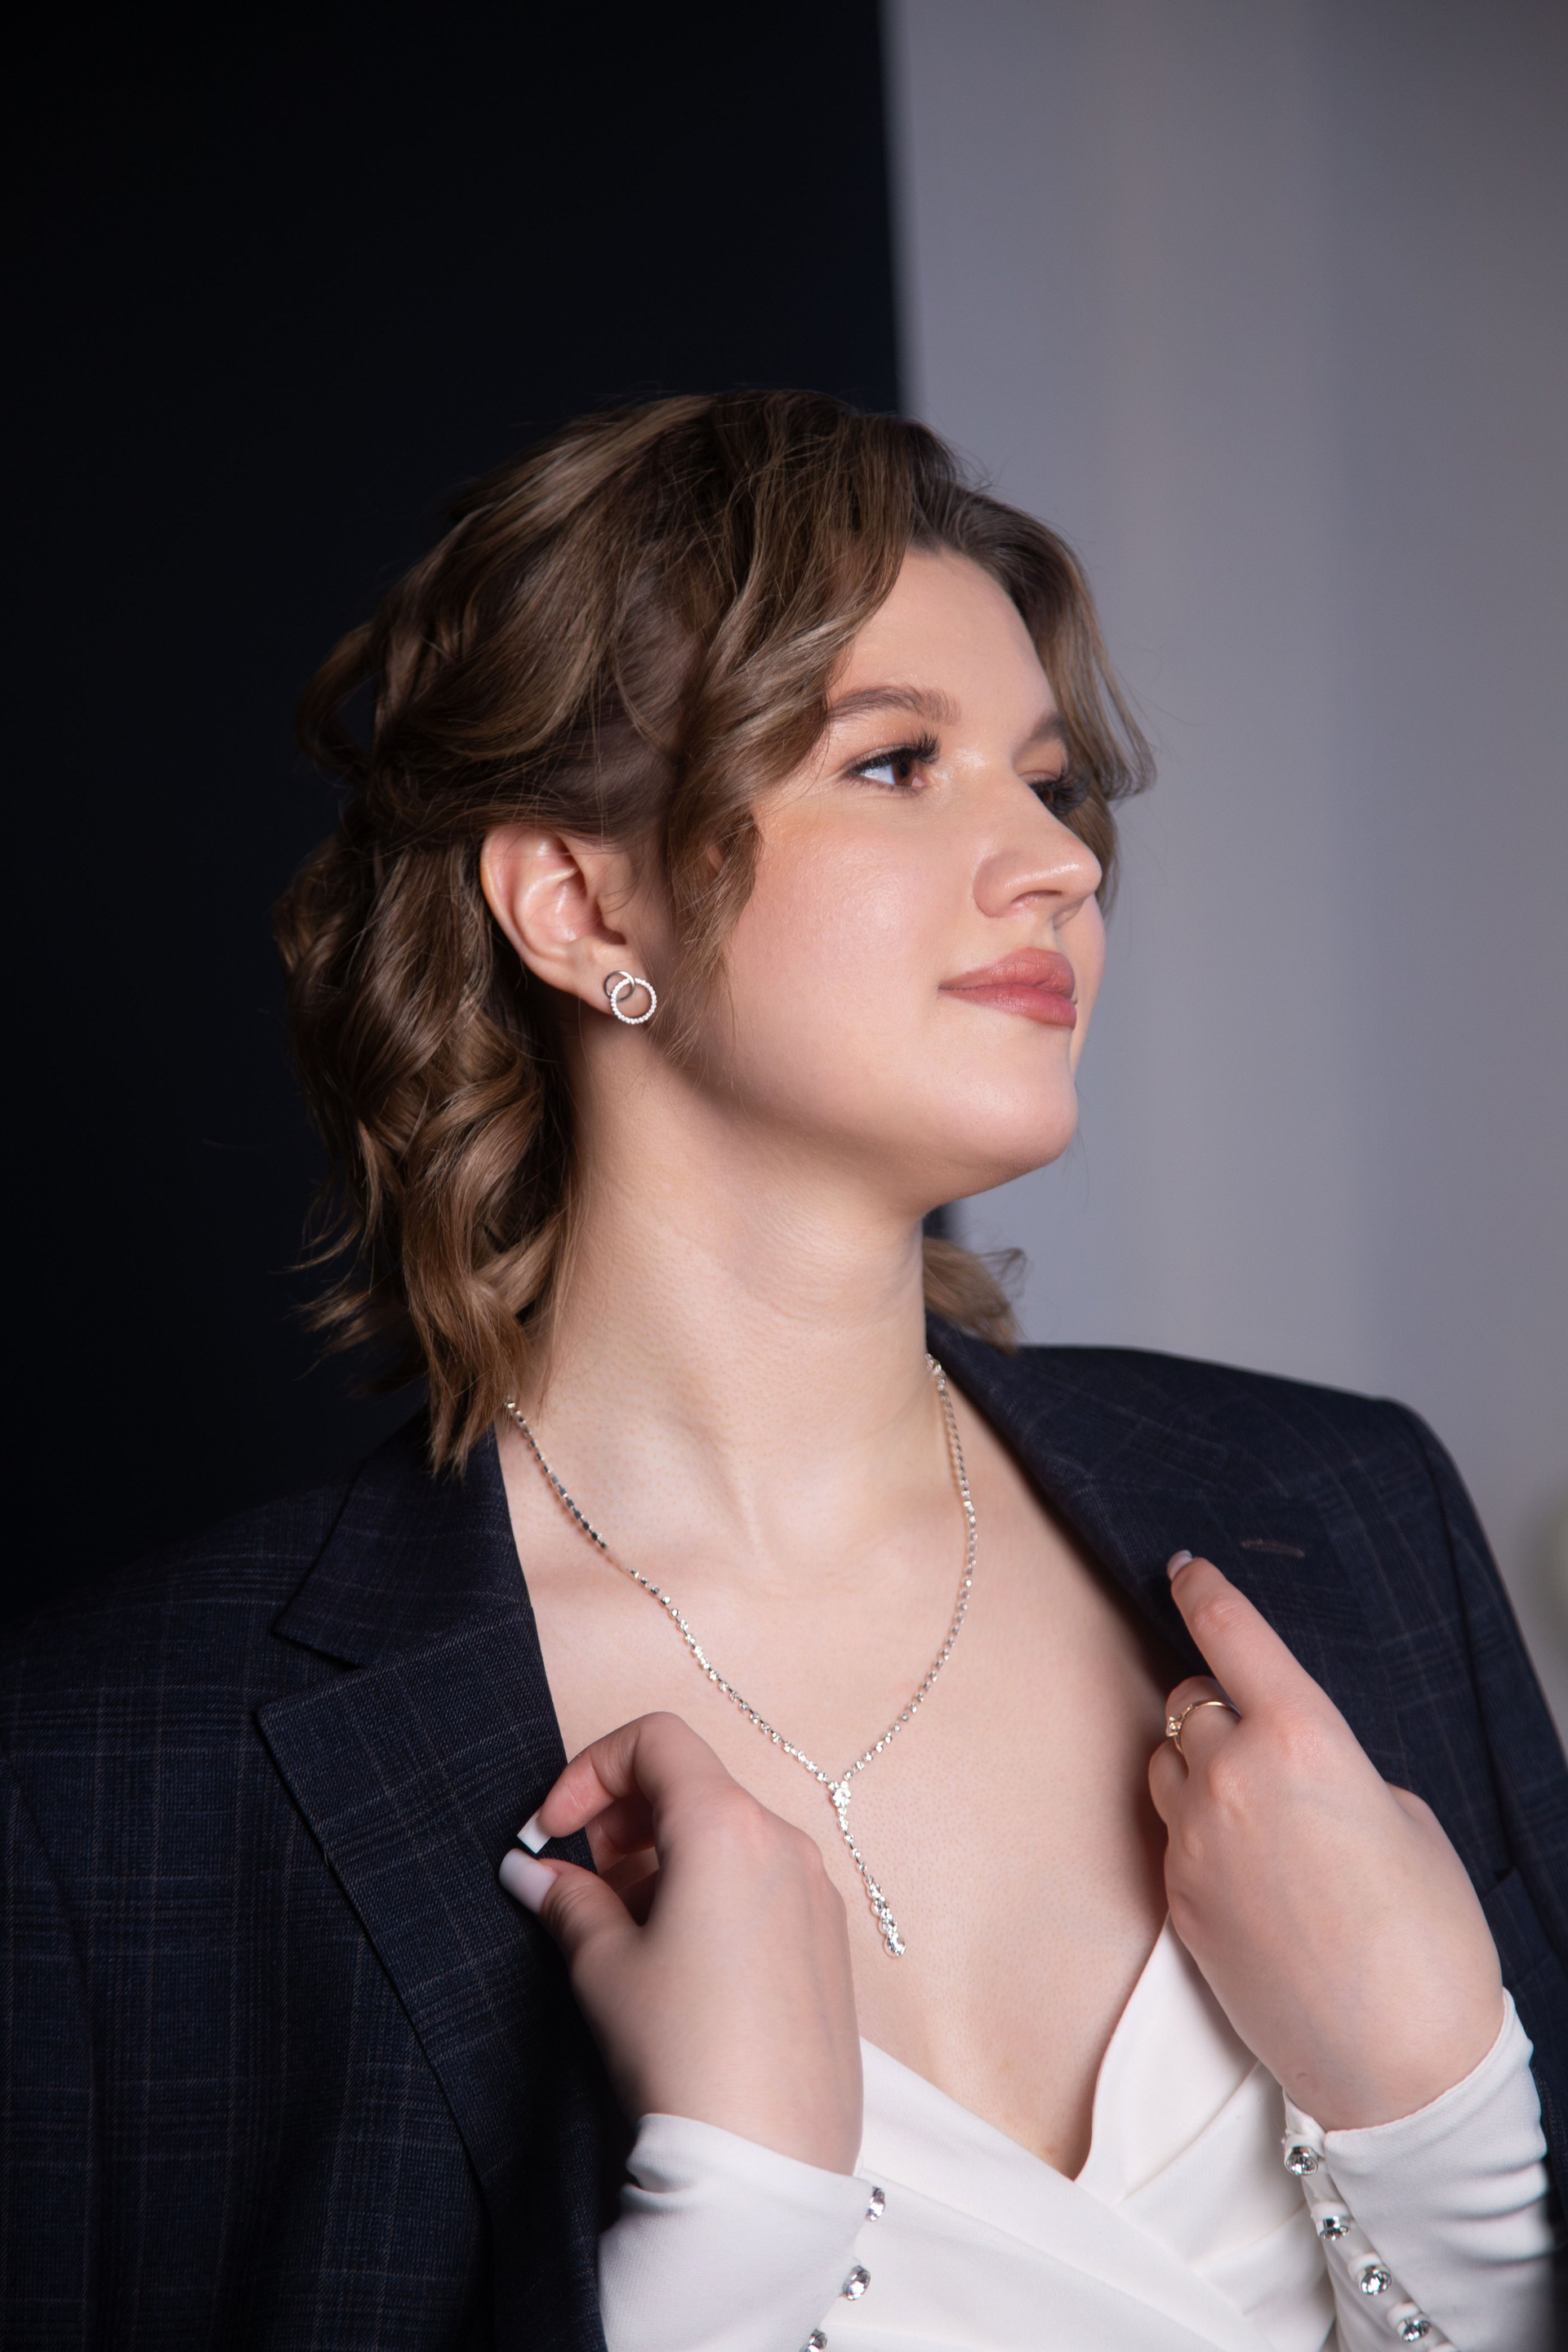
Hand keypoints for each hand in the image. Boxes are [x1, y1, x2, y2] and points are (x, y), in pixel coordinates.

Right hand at [500, 1712, 861, 2171]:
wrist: (763, 2163)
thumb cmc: (682, 2054)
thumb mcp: (603, 1966)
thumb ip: (567, 1899)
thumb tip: (532, 1871)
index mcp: (728, 1826)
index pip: (656, 1741)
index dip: (591, 1770)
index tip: (554, 1831)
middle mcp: (784, 1843)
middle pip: (694, 1785)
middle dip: (625, 1819)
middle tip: (583, 1883)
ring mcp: (816, 1893)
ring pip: (728, 1837)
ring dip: (665, 1862)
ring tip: (625, 1937)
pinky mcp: (829, 1943)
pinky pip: (763, 1884)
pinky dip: (711, 1894)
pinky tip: (679, 1967)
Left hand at [1150, 1554, 1503, 2129]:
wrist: (1398, 2068)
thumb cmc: (1428, 1942)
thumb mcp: (1406, 1821)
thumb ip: (1335, 1770)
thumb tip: (1294, 1768)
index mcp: (1302, 1739)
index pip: (1229, 1635)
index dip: (1202, 1591)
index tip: (1184, 1570)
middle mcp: (1232, 1778)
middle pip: (1188, 1701)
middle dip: (1214, 1702)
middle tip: (1256, 1730)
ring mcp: (1194, 1841)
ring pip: (1165, 1763)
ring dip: (1195, 1763)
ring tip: (1254, 1805)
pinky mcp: (1176, 1900)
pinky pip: (1170, 1833)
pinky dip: (1197, 1830)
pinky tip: (1249, 1868)